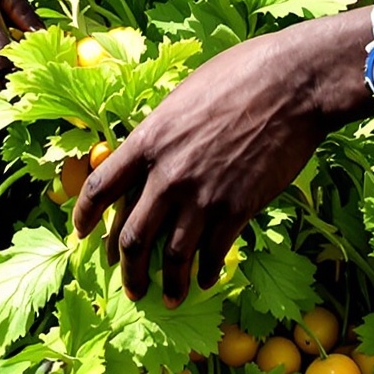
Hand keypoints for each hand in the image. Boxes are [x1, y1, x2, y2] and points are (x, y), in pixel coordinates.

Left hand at [73, 13, 368, 300]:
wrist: (291, 83)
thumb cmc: (240, 75)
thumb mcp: (183, 97)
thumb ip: (162, 133)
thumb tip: (149, 158)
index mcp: (148, 139)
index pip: (100, 188)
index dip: (84, 217)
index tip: (81, 235)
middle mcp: (167, 174)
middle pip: (132, 237)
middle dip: (127, 270)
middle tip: (129, 287)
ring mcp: (201, 195)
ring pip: (172, 257)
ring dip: (167, 284)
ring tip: (168, 298)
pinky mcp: (236, 209)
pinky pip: (213, 253)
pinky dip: (206, 272)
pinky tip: (206, 279)